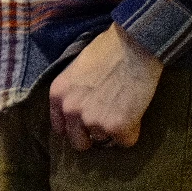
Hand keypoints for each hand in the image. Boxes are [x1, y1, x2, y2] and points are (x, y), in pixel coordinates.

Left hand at [49, 23, 163, 149]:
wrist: (132, 47)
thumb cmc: (106, 51)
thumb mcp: (75, 71)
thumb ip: (72, 94)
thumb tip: (79, 111)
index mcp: (57, 95)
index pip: (60, 129)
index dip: (74, 129)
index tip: (85, 127)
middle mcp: (70, 111)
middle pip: (78, 143)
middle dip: (91, 137)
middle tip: (106, 124)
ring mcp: (93, 121)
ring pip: (103, 141)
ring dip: (113, 131)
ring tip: (122, 111)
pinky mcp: (117, 127)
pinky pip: (125, 142)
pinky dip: (131, 133)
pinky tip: (134, 115)